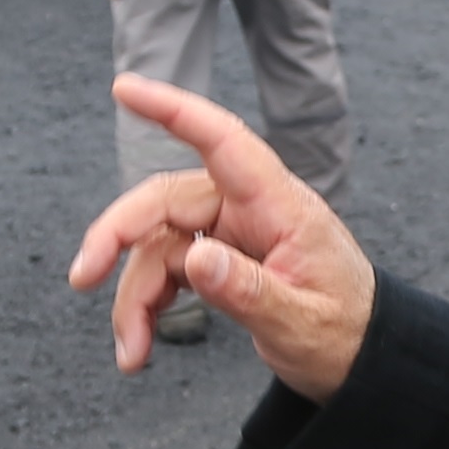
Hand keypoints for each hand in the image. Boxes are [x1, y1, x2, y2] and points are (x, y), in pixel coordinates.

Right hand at [67, 73, 374, 394]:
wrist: (365, 360)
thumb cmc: (344, 334)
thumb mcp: (299, 323)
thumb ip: (250, 291)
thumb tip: (198, 259)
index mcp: (280, 207)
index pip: (224, 142)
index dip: (174, 110)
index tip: (125, 88)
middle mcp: (250, 210)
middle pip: (165, 202)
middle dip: (118, 237)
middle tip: (83, 277)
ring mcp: (232, 233)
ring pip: (157, 247)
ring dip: (133, 297)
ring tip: (130, 353)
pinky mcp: (220, 259)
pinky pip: (167, 270)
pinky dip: (146, 305)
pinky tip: (138, 344)